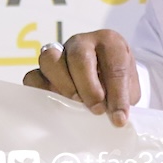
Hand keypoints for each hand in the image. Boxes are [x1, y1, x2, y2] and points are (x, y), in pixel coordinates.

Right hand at [22, 31, 139, 126]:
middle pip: (79, 56)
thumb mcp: (129, 90)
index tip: (119, 117)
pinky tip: (55, 104)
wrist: (106, 81)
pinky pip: (33, 76)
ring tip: (75, 104)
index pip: (114, 64)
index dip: (117, 93)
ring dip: (63, 85)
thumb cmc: (119, 84)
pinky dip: (41, 91)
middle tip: (97, 109)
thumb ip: (123, 100)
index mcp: (110, 42)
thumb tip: (115, 119)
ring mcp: (60, 53)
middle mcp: (82, 43)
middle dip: (88, 86)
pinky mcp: (42, 70)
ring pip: (50, 59)